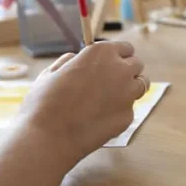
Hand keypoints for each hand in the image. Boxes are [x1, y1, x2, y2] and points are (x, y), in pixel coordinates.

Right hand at [16, 41, 147, 163]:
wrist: (48, 137)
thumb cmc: (44, 103)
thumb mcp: (52, 72)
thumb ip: (70, 61)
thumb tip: (76, 59)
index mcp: (102, 53)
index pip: (125, 48)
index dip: (117, 56)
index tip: (112, 63)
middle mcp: (120, 69)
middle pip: (136, 64)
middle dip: (126, 71)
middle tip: (111, 82)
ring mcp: (127, 93)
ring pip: (141, 85)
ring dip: (130, 89)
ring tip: (110, 99)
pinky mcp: (128, 116)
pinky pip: (129, 109)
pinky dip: (119, 112)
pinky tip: (100, 119)